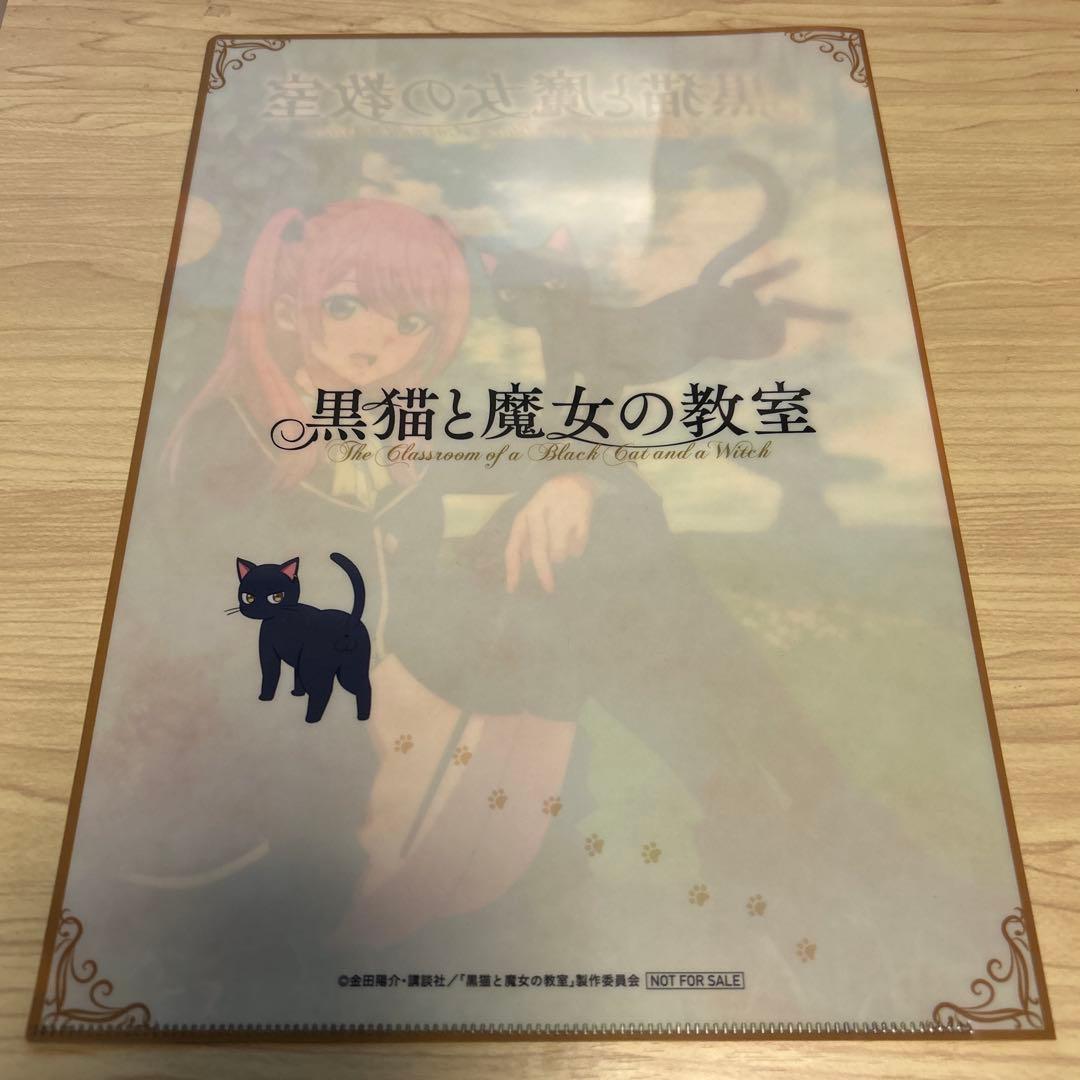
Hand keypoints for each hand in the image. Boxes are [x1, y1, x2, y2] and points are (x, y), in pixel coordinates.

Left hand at [505, 474, 594, 593]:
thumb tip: (519, 564)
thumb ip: (524, 541)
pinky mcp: (581, 516)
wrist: (575, 481)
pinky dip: (577, 548)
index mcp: (524, 516)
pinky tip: (576, 535)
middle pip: (539, 551)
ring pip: (559, 553)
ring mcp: (560, 513)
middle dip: (543, 573)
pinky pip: (577, 548)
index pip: (513, 547)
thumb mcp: (531, 519)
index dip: (512, 570)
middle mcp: (539, 513)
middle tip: (549, 588)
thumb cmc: (549, 506)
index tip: (512, 590)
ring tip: (565, 541)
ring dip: (562, 554)